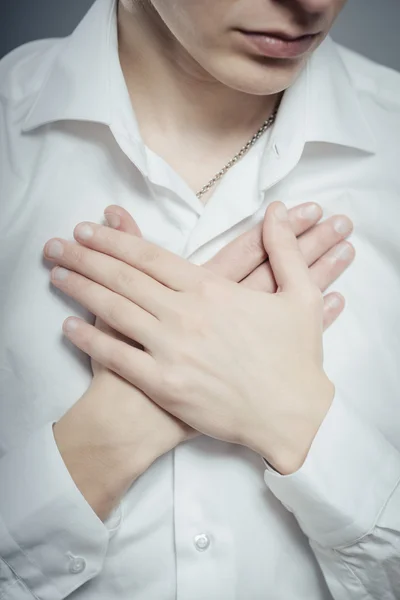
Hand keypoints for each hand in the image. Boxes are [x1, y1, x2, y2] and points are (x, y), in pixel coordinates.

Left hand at [45, 202, 345, 475]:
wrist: (292, 415)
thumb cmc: (296, 357)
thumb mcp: (300, 296)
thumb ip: (284, 249)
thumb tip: (277, 210)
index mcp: (211, 290)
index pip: (150, 257)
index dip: (114, 240)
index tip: (88, 229)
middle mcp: (184, 314)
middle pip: (124, 278)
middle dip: (86, 257)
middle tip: (57, 243)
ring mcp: (171, 349)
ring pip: (115, 311)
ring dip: (81, 289)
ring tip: (55, 274)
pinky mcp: (164, 384)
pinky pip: (118, 358)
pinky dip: (90, 341)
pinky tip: (68, 326)